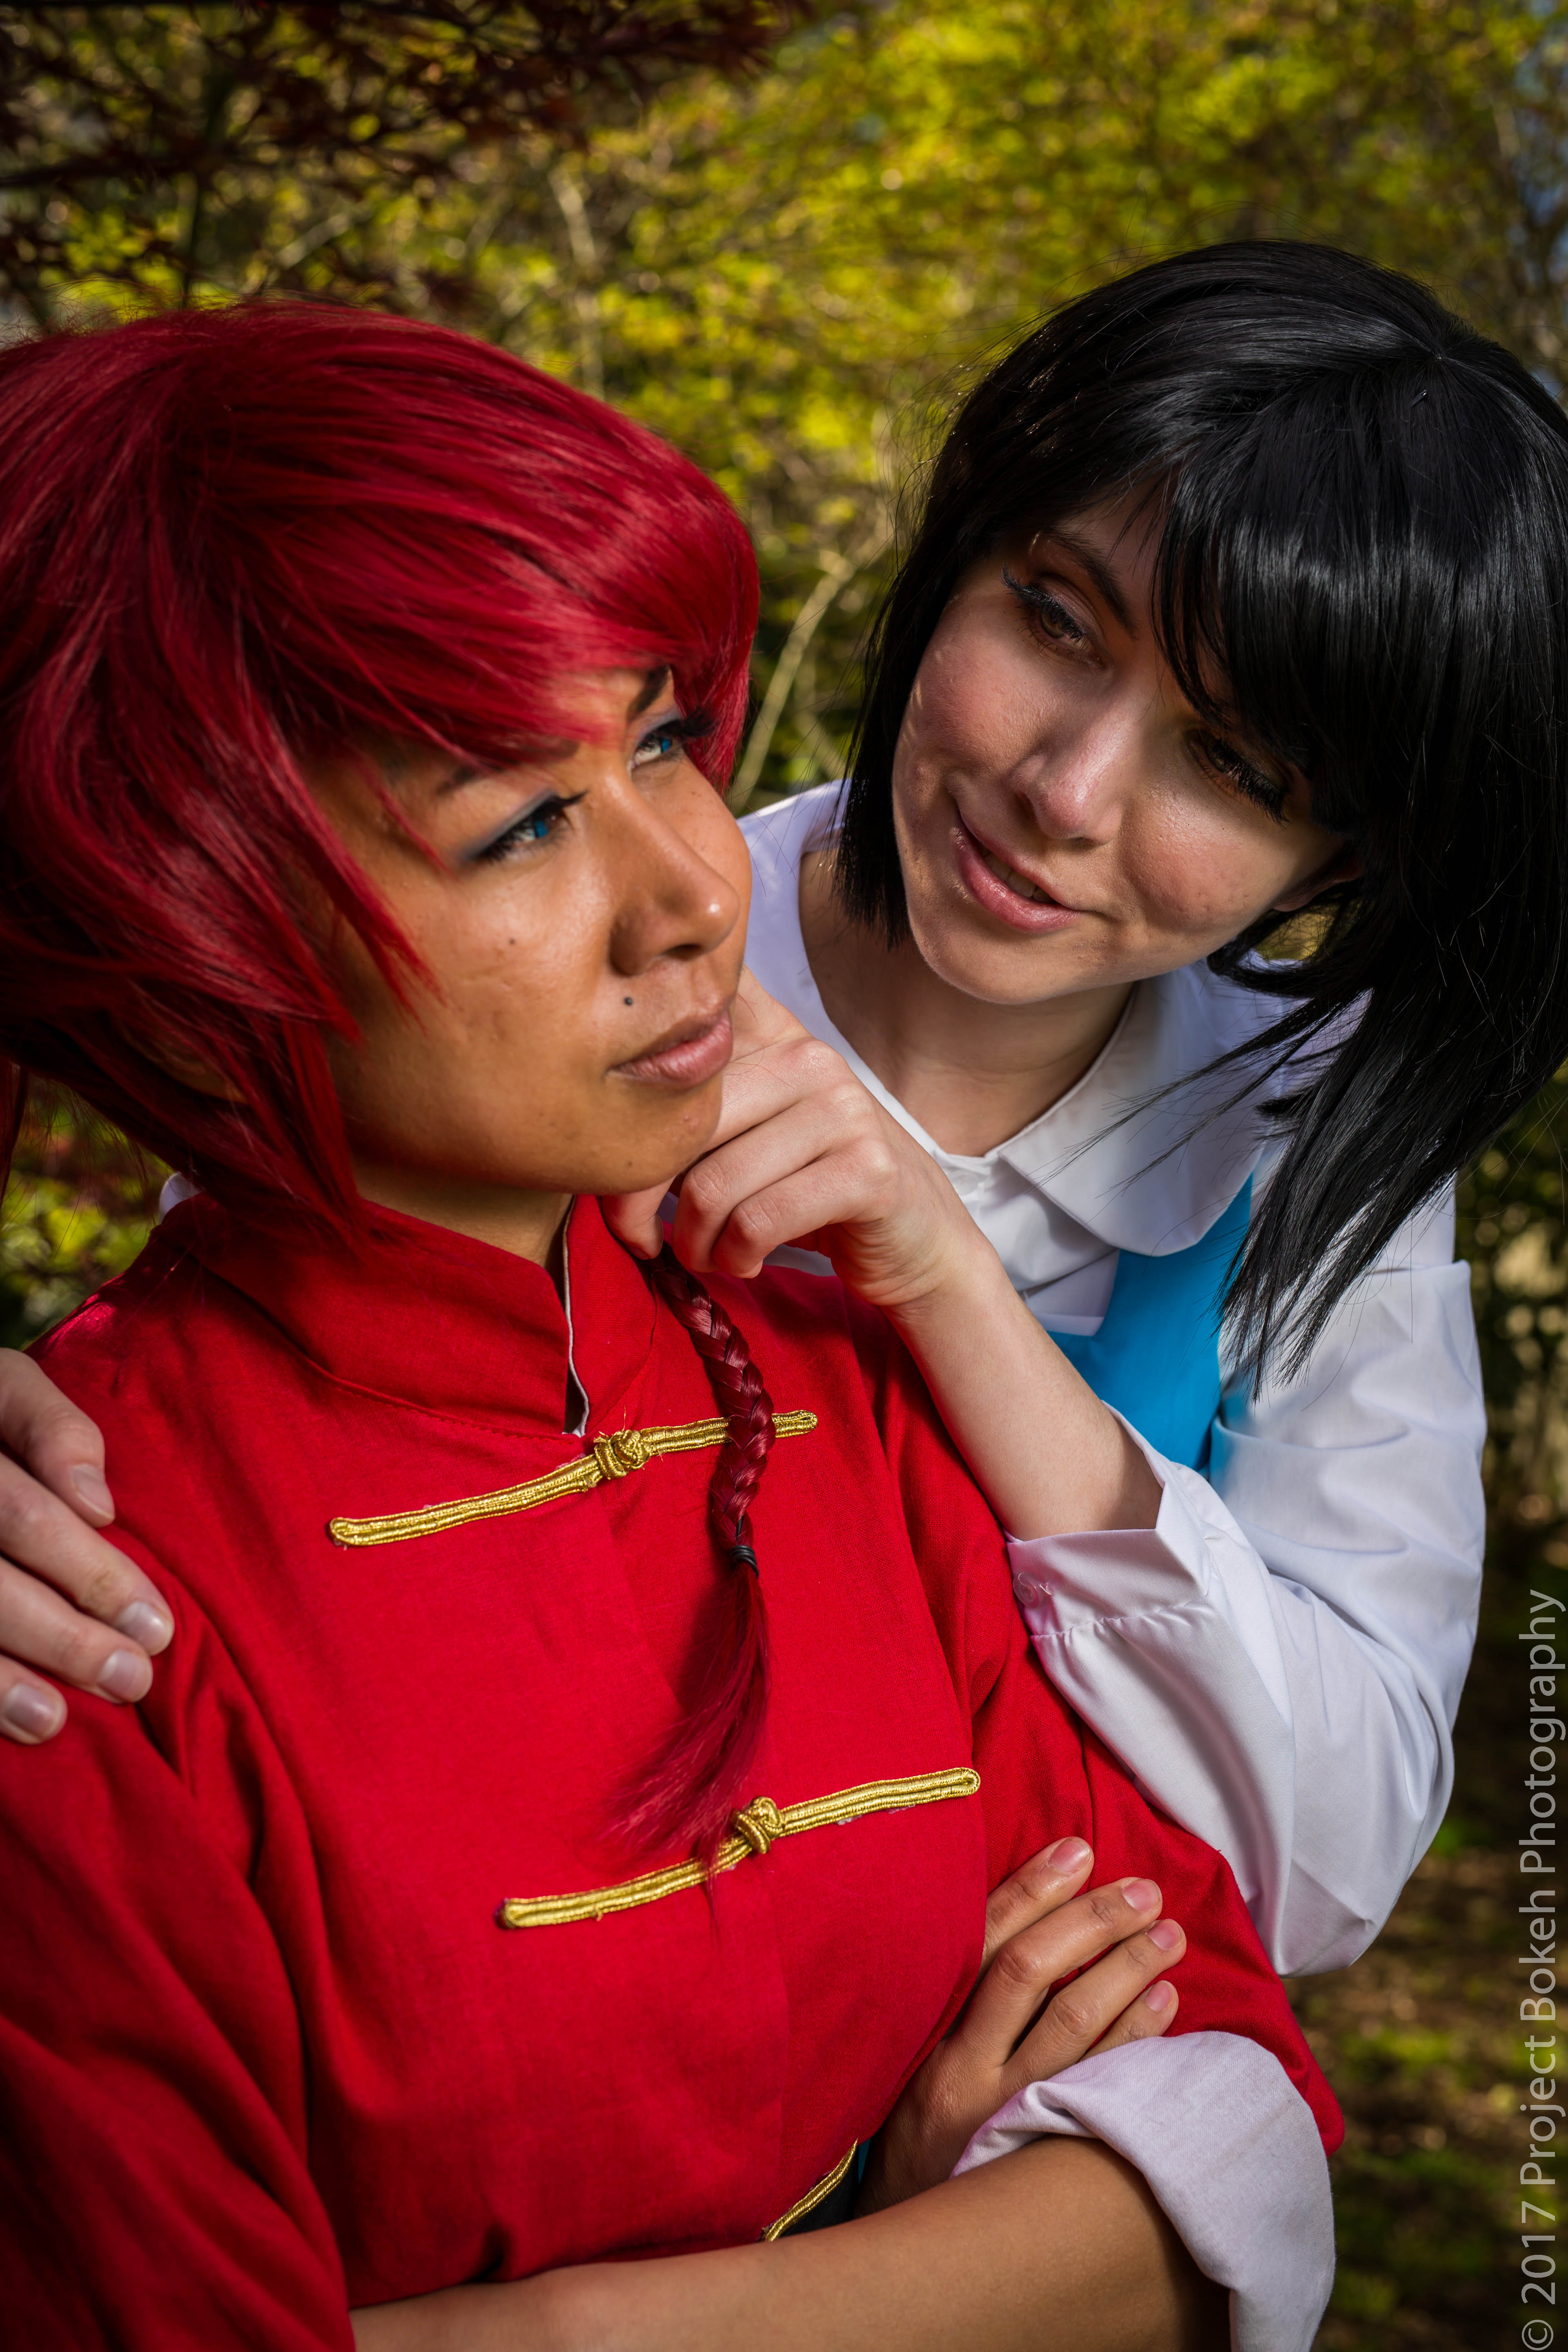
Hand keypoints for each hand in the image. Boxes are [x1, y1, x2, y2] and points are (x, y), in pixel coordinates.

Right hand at [0, 1351, 171, 1743]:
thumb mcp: (4, 1389)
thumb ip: (53, 1428)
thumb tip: (96, 1506)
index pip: (24, 1513)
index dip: (88, 1566)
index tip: (153, 1618)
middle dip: (67, 1634)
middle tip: (135, 1676)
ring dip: (8, 1677)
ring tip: (63, 1716)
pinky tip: (22, 1720)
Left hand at [603, 969, 987, 1313]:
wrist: (914, 1237)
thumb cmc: (804, 1185)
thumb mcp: (746, 1129)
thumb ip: (685, 1106)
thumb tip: (589, 1123)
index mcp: (771, 1033)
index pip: (690, 1017)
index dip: (635, 1057)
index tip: (605, 1115)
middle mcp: (808, 1056)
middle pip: (677, 1126)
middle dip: (638, 1200)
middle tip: (641, 1239)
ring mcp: (843, 1109)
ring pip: (714, 1184)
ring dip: (694, 1242)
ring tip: (706, 1255)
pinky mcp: (867, 1170)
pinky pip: (759, 1221)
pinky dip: (737, 1257)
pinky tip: (747, 1262)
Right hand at [861, 1836, 1183, 2211]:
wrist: (904, 2245)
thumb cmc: (917, 2129)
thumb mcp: (913, 2056)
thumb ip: (957, 1995)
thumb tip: (1026, 1916)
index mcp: (926, 2031)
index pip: (984, 1941)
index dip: (1033, 1888)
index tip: (1079, 1848)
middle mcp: (962, 2070)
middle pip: (1032, 1972)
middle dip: (1094, 1922)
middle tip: (1145, 1890)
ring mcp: (1005, 2115)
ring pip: (1075, 2026)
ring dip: (1128, 1971)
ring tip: (1170, 1936)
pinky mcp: (1042, 2154)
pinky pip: (1102, 2086)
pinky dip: (1137, 2036)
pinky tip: (1167, 2002)